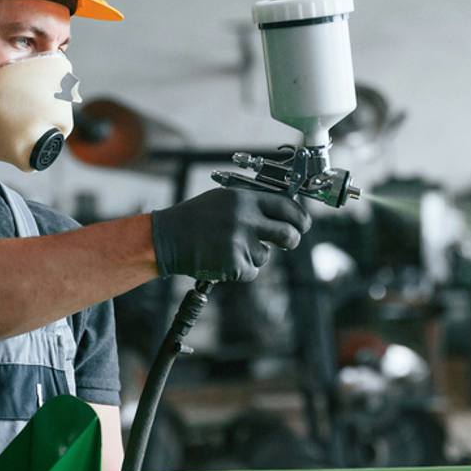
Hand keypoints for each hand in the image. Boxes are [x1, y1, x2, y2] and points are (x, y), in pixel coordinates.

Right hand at [151, 188, 310, 282]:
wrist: (167, 238)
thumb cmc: (196, 218)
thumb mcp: (224, 199)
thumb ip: (253, 203)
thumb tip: (285, 211)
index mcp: (244, 199)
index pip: (287, 207)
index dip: (300, 218)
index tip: (303, 225)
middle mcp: (245, 219)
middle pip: (288, 234)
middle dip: (291, 240)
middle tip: (287, 242)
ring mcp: (239, 242)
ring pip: (265, 255)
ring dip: (254, 256)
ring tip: (229, 247)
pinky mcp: (233, 263)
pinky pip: (251, 271)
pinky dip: (240, 270)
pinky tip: (222, 259)